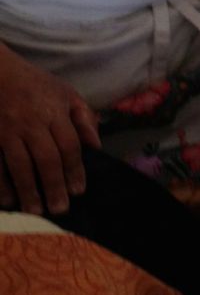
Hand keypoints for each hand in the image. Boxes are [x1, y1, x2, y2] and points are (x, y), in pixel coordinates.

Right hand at [0, 50, 99, 215]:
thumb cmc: (35, 84)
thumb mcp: (65, 92)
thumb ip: (83, 117)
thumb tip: (96, 145)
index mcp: (54, 112)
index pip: (69, 145)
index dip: (75, 170)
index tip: (78, 190)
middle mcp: (31, 122)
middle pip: (46, 159)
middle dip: (54, 186)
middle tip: (60, 209)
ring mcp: (6, 130)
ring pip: (18, 164)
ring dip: (27, 190)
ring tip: (35, 210)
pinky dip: (0, 183)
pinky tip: (7, 200)